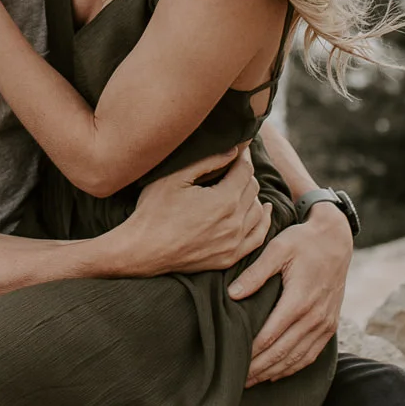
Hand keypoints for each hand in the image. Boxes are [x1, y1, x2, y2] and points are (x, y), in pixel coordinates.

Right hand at [115, 150, 270, 274]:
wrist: (142, 251)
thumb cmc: (153, 211)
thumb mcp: (174, 178)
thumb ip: (207, 161)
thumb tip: (234, 151)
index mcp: (223, 200)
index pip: (245, 170)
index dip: (243, 155)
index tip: (239, 148)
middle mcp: (234, 223)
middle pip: (252, 188)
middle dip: (245, 173)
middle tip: (233, 165)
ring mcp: (233, 243)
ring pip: (257, 211)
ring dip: (251, 195)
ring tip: (239, 185)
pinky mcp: (229, 257)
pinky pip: (257, 237)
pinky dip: (262, 221)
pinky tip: (262, 210)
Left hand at [232, 201, 352, 384]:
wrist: (336, 240)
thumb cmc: (303, 241)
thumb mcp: (278, 249)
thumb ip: (255, 273)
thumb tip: (232, 294)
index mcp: (299, 300)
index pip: (269, 337)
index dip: (249, 353)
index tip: (231, 362)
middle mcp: (315, 317)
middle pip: (281, 353)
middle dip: (258, 369)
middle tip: (236, 381)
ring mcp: (325, 323)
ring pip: (296, 358)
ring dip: (273, 372)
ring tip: (251, 382)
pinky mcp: (330, 325)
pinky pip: (311, 354)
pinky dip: (293, 367)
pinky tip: (276, 374)